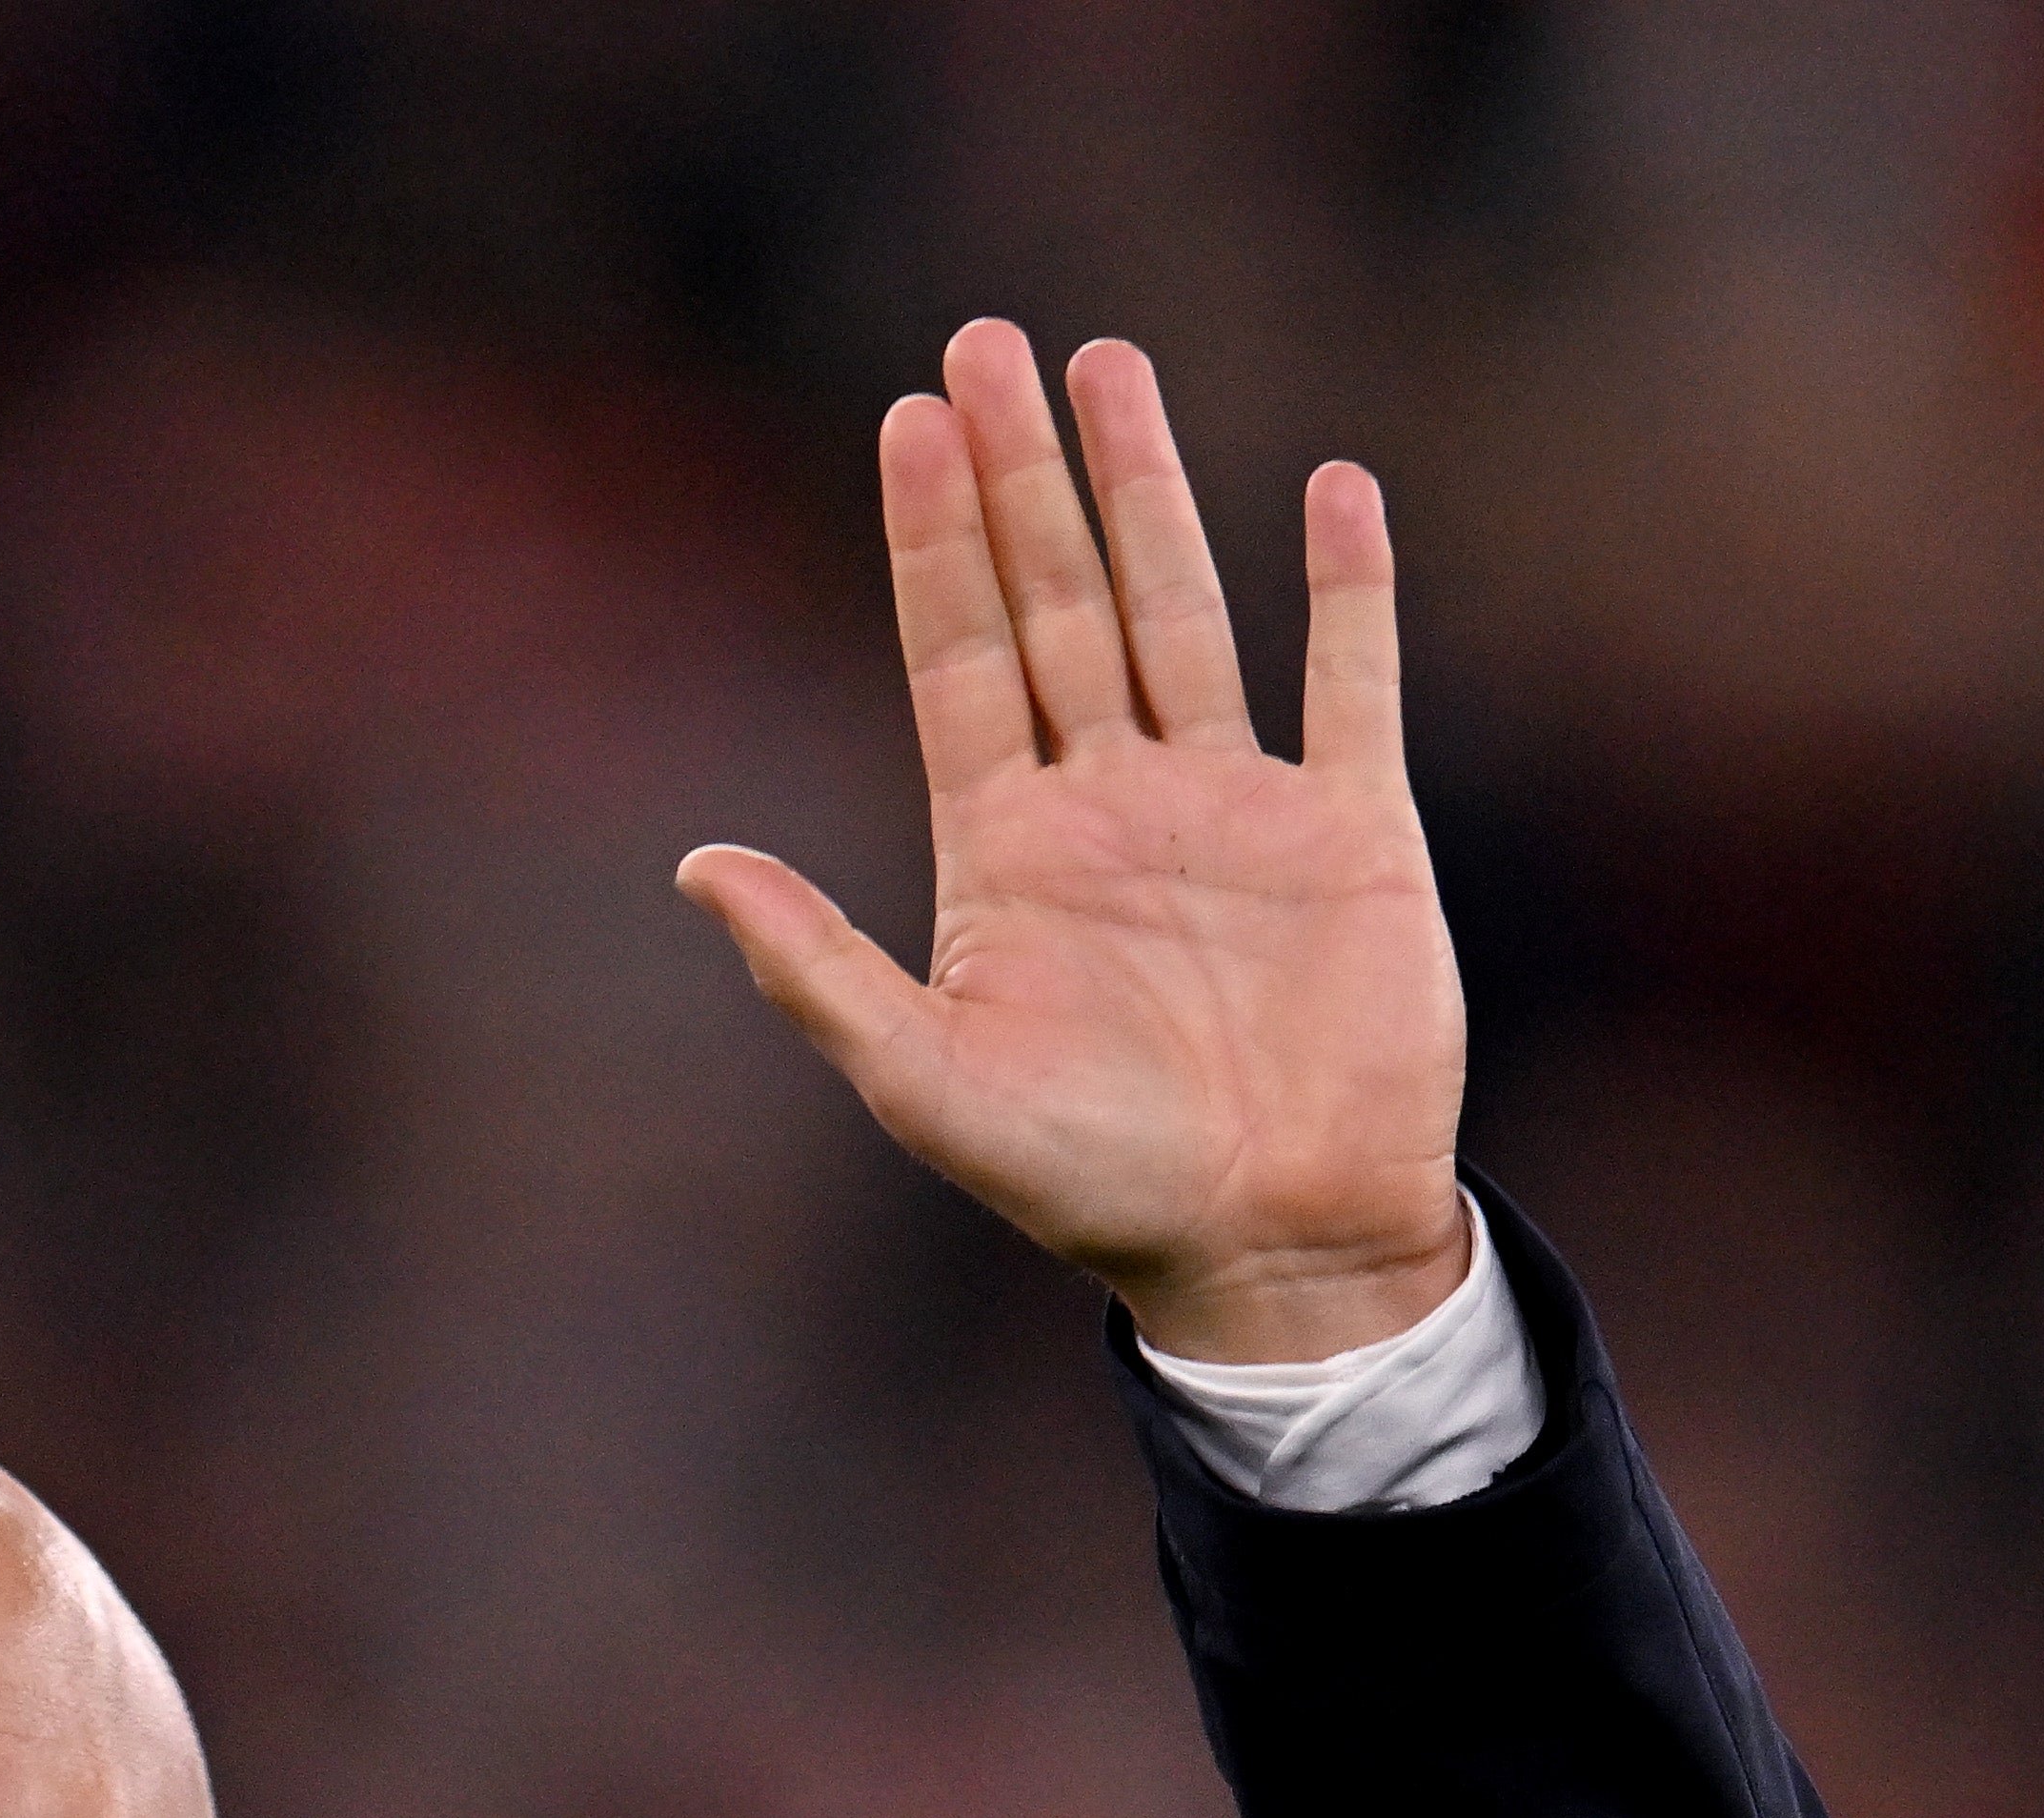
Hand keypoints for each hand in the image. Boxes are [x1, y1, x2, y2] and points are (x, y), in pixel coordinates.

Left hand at [681, 327, 1472, 1362]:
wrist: (1272, 1249)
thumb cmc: (1090, 1188)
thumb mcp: (926, 1085)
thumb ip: (815, 970)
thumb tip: (693, 864)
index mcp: (1008, 851)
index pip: (959, 659)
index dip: (932, 543)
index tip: (908, 421)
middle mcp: (1112, 805)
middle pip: (1056, 602)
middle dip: (1020, 477)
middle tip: (986, 343)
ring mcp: (1232, 807)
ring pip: (1180, 610)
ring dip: (1148, 490)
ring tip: (1107, 364)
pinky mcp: (1351, 830)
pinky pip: (1349, 683)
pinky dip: (1345, 590)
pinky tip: (1327, 488)